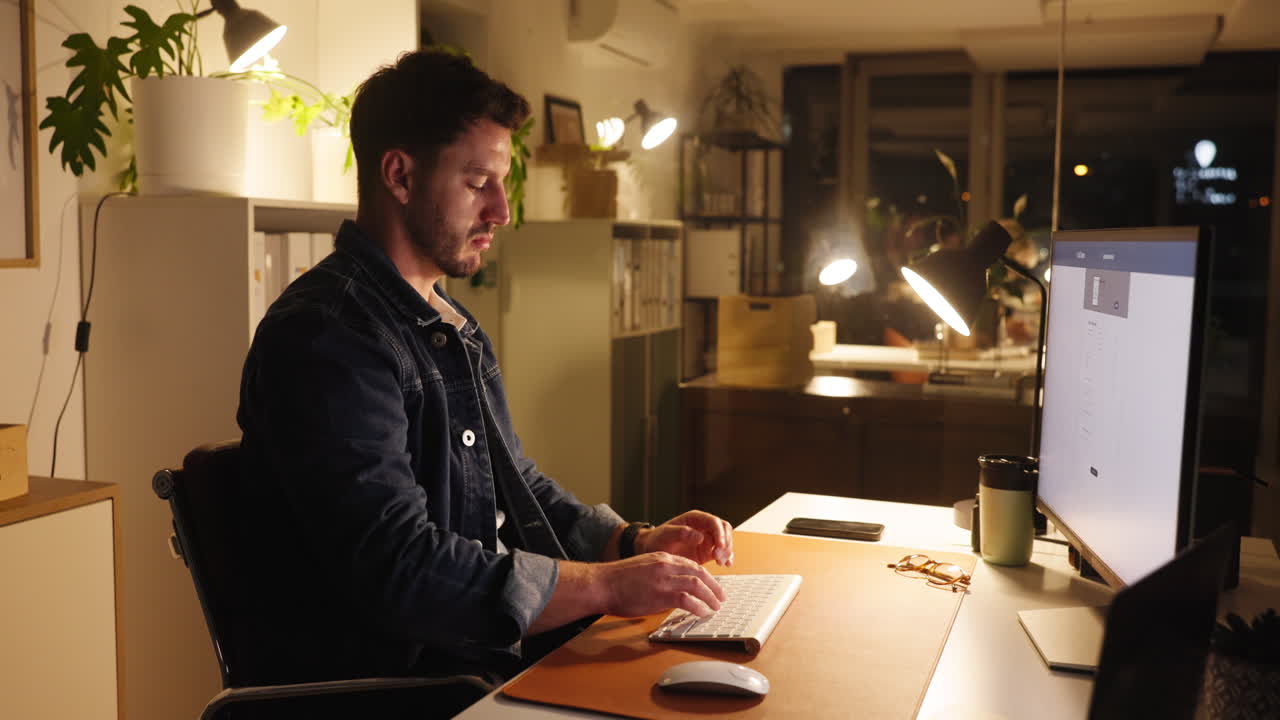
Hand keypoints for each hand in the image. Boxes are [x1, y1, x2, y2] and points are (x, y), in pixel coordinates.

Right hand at [597, 552, 725, 617]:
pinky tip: (701, 613)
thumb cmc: (617, 580)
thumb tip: (671, 589)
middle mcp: (666, 565)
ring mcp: (664, 579)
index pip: (691, 565)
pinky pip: (687, 600)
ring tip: (715, 607)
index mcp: (662, 558)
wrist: (602, 583)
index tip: (712, 586)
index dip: (705, 577)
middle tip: (721, 597)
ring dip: (710, 597)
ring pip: (697, 584)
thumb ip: (659, 575)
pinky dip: (698, 607)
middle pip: (699, 573)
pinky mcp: (660, 594)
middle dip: (714, 586)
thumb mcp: (643, 569)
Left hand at [637, 510, 733, 566]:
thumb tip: (699, 536)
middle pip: (724, 530)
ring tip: (720, 563)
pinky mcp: (707, 552)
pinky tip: (726, 564)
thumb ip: (681, 533)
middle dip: (726, 543)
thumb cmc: (656, 541)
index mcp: (694, 519)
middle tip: (719, 557)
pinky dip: (727, 558)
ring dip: (727, 551)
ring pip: (726, 541)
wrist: (651, 552)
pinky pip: (722, 552)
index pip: (713, 521)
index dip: (719, 533)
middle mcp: (703, 527)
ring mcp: (706, 539)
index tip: (719, 546)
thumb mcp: (665, 535)